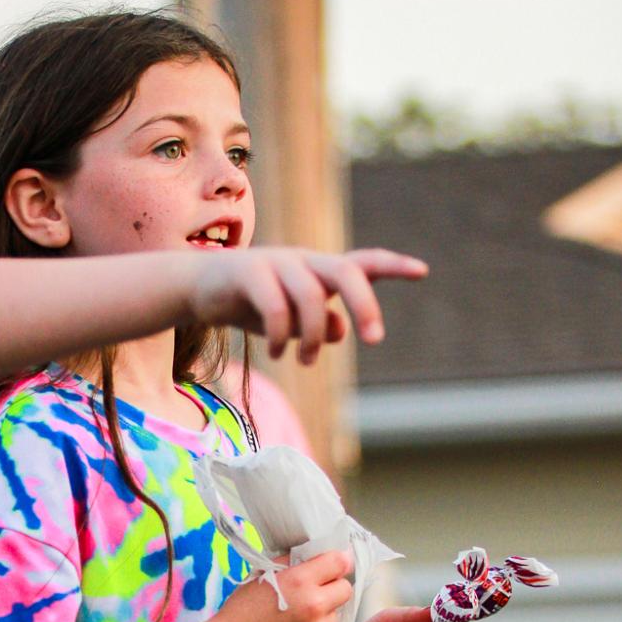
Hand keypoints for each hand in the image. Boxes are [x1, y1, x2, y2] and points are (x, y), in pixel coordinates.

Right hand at [198, 248, 426, 363]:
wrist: (198, 288)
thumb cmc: (251, 304)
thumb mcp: (291, 320)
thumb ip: (320, 324)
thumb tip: (343, 329)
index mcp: (317, 271)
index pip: (363, 263)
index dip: (393, 265)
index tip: (423, 272)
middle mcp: (303, 261)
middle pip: (346, 272)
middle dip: (366, 304)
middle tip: (375, 340)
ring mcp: (276, 262)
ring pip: (311, 296)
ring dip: (313, 335)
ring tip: (304, 361)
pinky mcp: (248, 271)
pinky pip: (275, 304)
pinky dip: (282, 334)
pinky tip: (280, 353)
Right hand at [213, 552, 354, 621]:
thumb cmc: (240, 613)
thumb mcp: (262, 577)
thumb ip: (291, 564)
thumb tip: (314, 556)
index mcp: (300, 580)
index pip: (340, 562)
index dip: (338, 562)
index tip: (334, 566)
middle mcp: (315, 605)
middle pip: (345, 589)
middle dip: (332, 590)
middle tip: (314, 596)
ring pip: (336, 617)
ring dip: (323, 617)